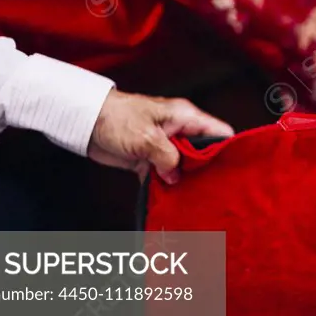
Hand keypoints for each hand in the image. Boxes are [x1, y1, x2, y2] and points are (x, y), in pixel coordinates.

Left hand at [88, 90, 233, 184]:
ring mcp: (164, 145)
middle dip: (206, 170)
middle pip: (204, 152)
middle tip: (211, 189)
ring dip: (184, 180)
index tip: (230, 169)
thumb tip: (175, 177)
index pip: (218, 131)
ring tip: (192, 197)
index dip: (227, 149)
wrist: (84, 122)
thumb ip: (167, 157)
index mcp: (185, 118)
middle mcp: (179, 131)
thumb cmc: (117, 118)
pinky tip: (170, 198)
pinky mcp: (149, 158)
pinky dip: (166, 185)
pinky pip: (165, 174)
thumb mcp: (146, 138)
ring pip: (184, 166)